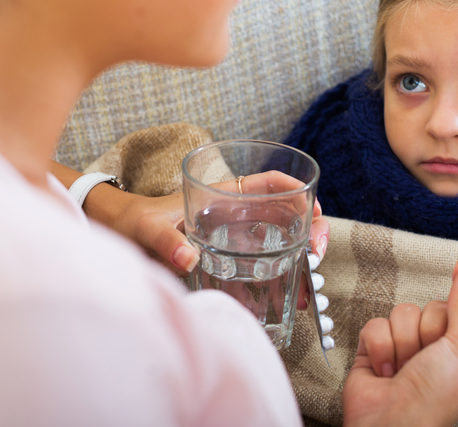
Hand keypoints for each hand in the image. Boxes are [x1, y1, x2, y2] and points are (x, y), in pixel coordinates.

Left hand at [59, 164, 328, 308]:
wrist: (121, 235)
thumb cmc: (135, 222)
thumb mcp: (148, 229)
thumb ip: (165, 241)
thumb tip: (187, 258)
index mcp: (224, 195)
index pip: (269, 183)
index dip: (296, 191)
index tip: (313, 210)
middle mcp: (238, 214)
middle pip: (287, 213)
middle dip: (311, 229)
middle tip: (317, 254)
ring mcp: (238, 235)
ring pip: (283, 239)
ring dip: (303, 257)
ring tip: (309, 285)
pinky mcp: (233, 256)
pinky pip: (268, 261)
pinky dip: (286, 275)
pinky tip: (294, 295)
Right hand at [342, 260, 457, 426]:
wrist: (389, 426)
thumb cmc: (434, 398)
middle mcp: (434, 348)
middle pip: (430, 307)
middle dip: (427, 330)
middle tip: (428, 356)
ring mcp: (404, 348)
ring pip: (401, 313)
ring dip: (402, 342)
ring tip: (404, 370)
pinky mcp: (376, 349)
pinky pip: (376, 324)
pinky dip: (380, 347)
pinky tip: (385, 371)